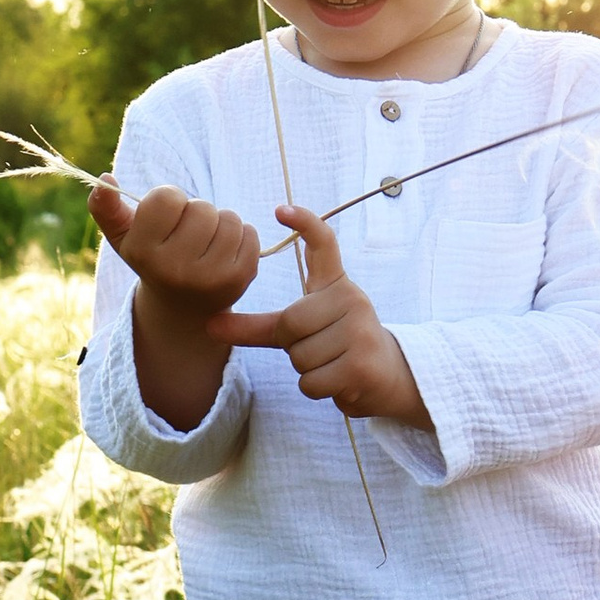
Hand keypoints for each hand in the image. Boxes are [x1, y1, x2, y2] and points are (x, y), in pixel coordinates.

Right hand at [90, 176, 264, 430]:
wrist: (184, 307)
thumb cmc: (153, 259)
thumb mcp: (125, 237)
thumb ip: (106, 207)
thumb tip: (106, 179)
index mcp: (143, 253)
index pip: (167, 197)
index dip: (169, 200)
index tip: (166, 219)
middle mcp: (175, 269)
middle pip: (201, 207)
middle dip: (196, 212)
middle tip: (188, 235)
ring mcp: (210, 277)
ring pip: (228, 218)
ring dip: (220, 222)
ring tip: (207, 242)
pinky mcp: (240, 279)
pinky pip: (250, 232)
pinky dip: (240, 235)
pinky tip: (225, 252)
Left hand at [208, 206, 426, 423]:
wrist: (389, 378)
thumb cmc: (340, 348)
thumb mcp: (302, 329)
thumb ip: (259, 326)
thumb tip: (209, 325)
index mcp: (336, 285)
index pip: (323, 245)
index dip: (305, 224)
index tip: (281, 210)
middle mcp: (352, 300)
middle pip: (291, 323)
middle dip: (294, 346)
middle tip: (321, 348)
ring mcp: (360, 332)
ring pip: (300, 357)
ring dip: (308, 370)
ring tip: (334, 364)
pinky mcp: (361, 365)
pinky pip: (311, 382)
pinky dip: (317, 389)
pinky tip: (340, 381)